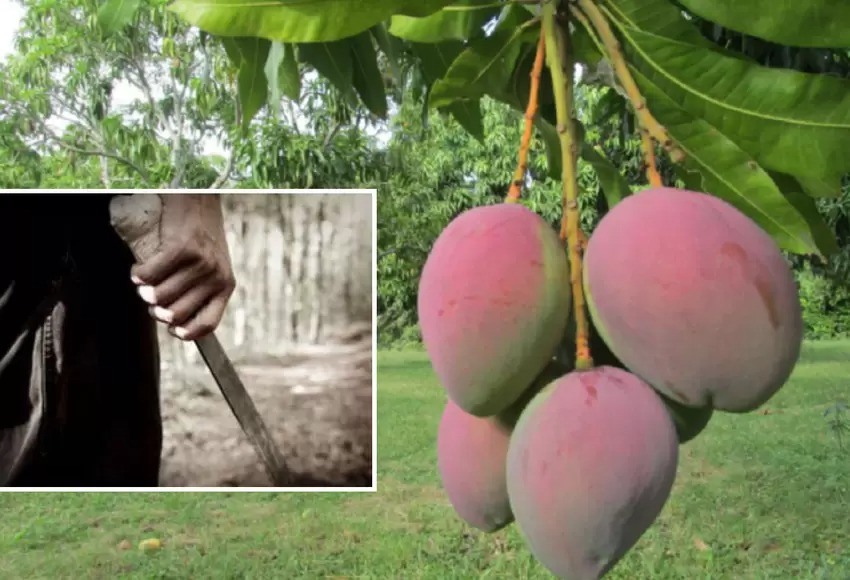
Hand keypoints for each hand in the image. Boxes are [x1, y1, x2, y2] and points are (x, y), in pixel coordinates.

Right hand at [130, 194, 235, 340]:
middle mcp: (216, 277)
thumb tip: (172, 318)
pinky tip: (138, 269)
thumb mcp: (213, 265)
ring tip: (144, 280)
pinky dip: (137, 274)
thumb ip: (201, 289)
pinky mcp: (182, 249)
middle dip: (155, 309)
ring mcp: (200, 263)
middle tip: (150, 295)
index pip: (207, 323)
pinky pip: (149, 275)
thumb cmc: (201, 235)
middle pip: (175, 314)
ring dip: (143, 291)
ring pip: (158, 297)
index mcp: (226, 285)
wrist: (199, 200)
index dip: (185, 333)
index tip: (171, 330)